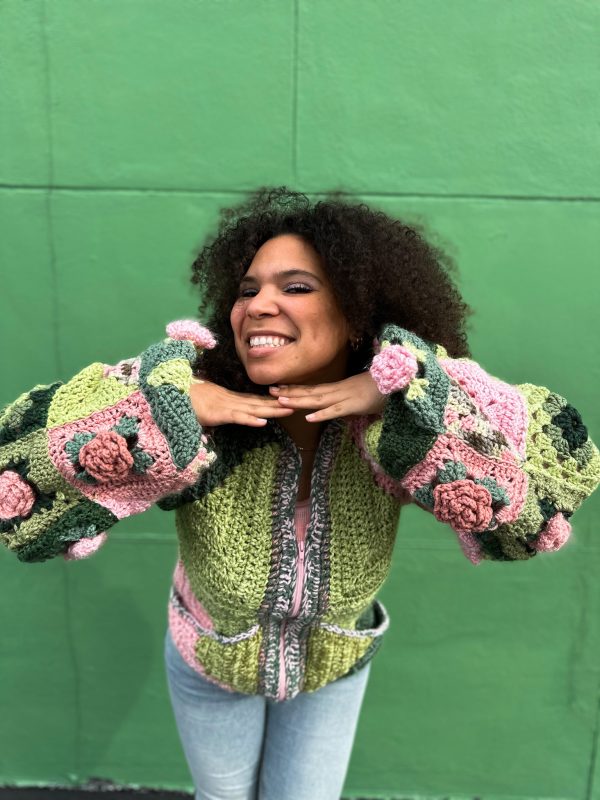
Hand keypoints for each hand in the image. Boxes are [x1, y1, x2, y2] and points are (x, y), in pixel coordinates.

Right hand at [190, 380, 294, 426]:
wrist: (169, 393)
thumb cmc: (184, 399)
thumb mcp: (205, 405)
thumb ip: (215, 409)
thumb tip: (220, 413)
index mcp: (229, 398)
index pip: (255, 400)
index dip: (272, 401)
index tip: (288, 401)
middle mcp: (231, 400)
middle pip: (260, 403)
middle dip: (279, 404)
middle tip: (300, 403)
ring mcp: (225, 406)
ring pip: (253, 409)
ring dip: (271, 410)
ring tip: (289, 410)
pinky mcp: (218, 413)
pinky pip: (236, 417)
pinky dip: (249, 420)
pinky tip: (262, 422)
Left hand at [270, 372, 385, 422]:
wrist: (399, 383)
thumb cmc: (383, 389)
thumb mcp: (361, 396)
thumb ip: (349, 402)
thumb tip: (340, 408)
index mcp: (339, 388)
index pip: (313, 388)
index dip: (296, 388)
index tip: (279, 388)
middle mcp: (338, 390)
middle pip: (310, 392)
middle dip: (290, 392)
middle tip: (270, 391)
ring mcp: (345, 397)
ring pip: (318, 400)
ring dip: (299, 401)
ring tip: (281, 402)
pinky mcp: (354, 405)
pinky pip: (335, 411)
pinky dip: (322, 414)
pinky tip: (308, 418)